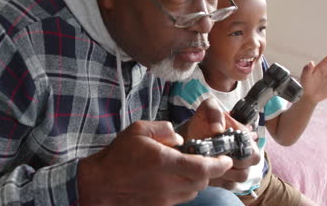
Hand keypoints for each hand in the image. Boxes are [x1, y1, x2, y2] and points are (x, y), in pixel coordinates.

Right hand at [77, 120, 232, 205]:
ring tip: (187, 167)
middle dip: (209, 170)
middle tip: (206, 159)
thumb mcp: (137, 130)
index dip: (219, 164)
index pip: (203, 167)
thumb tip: (179, 139)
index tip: (226, 158)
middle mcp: (168, 183)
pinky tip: (172, 178)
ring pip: (193, 191)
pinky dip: (184, 188)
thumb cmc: (117, 156)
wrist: (100, 184)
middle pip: (202, 181)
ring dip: (196, 179)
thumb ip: (163, 129)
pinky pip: (181, 198)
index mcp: (164, 162)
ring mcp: (165, 198)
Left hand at [183, 97, 260, 189]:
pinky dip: (221, 181)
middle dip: (233, 163)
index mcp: (244, 135)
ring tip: (210, 163)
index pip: (254, 151)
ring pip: (242, 177)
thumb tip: (218, 130)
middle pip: (250, 165)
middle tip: (215, 157)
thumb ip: (214, 111)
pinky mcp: (227, 177)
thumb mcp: (206, 109)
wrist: (189, 134)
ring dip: (225, 172)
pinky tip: (210, 171)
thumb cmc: (201, 121)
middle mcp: (245, 151)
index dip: (240, 153)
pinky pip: (231, 185)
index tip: (223, 150)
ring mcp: (237, 166)